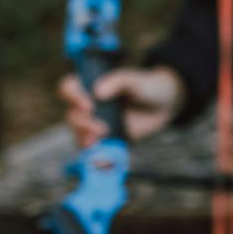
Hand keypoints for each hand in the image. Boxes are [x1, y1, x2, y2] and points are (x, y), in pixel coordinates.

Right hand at [58, 66, 185, 147]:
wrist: (164, 104)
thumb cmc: (146, 86)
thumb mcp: (134, 79)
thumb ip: (118, 81)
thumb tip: (98, 92)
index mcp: (89, 86)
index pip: (68, 88)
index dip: (72, 96)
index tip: (89, 105)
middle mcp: (88, 105)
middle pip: (72, 115)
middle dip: (82, 123)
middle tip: (101, 127)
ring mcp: (96, 123)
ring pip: (78, 133)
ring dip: (85, 137)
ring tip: (101, 137)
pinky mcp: (107, 138)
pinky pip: (93, 148)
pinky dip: (93, 153)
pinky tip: (100, 154)